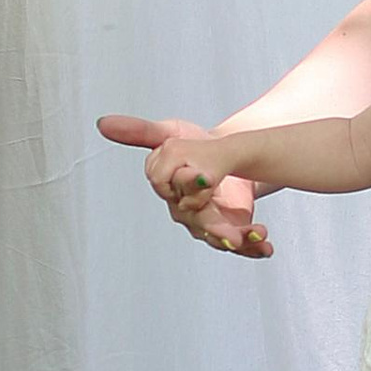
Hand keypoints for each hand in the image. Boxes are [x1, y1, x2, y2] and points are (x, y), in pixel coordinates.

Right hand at [96, 112, 272, 258]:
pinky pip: (243, 245)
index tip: (207, 175)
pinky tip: (268, 246)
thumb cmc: (191, 145)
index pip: (175, 195)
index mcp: (171, 192)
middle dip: (216, 225)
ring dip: (239, 240)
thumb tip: (102, 123)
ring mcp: (211, 223)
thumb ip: (139, 132)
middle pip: (199, 223)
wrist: (225, 154)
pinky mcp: (233, 228)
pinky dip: (256, 247)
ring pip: (221, 238)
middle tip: (234, 227)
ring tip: (256, 234)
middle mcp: (188, 213)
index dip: (189, 186)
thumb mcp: (168, 133)